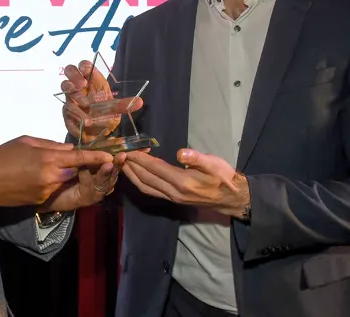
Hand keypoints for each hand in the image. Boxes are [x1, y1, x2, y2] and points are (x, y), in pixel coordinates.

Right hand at [0, 136, 113, 211]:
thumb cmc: (2, 157)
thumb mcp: (26, 142)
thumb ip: (50, 145)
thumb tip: (69, 149)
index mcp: (48, 159)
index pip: (80, 157)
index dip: (97, 157)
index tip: (111, 156)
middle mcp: (52, 177)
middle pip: (77, 171)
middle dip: (83, 166)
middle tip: (84, 158)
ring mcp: (47, 191)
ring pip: (66, 180)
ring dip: (66, 173)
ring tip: (51, 164)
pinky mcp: (42, 200)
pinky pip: (55, 188)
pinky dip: (54, 182)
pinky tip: (38, 175)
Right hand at [60, 60, 143, 142]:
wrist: (96, 132)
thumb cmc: (104, 113)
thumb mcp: (116, 109)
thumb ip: (125, 105)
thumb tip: (140, 102)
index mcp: (92, 80)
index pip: (85, 65)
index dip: (84, 66)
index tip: (87, 70)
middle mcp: (79, 86)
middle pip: (70, 71)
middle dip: (74, 76)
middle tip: (81, 85)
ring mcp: (71, 97)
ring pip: (66, 89)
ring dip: (75, 96)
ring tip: (85, 104)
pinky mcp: (67, 111)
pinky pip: (67, 110)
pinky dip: (76, 115)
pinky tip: (85, 121)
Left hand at [123, 149, 249, 218]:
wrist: (231, 198)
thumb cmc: (224, 177)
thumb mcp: (214, 163)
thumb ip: (197, 158)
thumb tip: (181, 153)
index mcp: (183, 182)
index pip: (155, 169)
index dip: (140, 159)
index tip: (128, 150)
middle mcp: (174, 192)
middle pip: (146, 179)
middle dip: (131, 167)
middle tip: (118, 155)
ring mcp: (172, 198)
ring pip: (146, 187)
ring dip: (132, 176)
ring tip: (122, 164)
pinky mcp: (172, 199)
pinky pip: (151, 191)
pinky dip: (140, 182)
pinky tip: (135, 175)